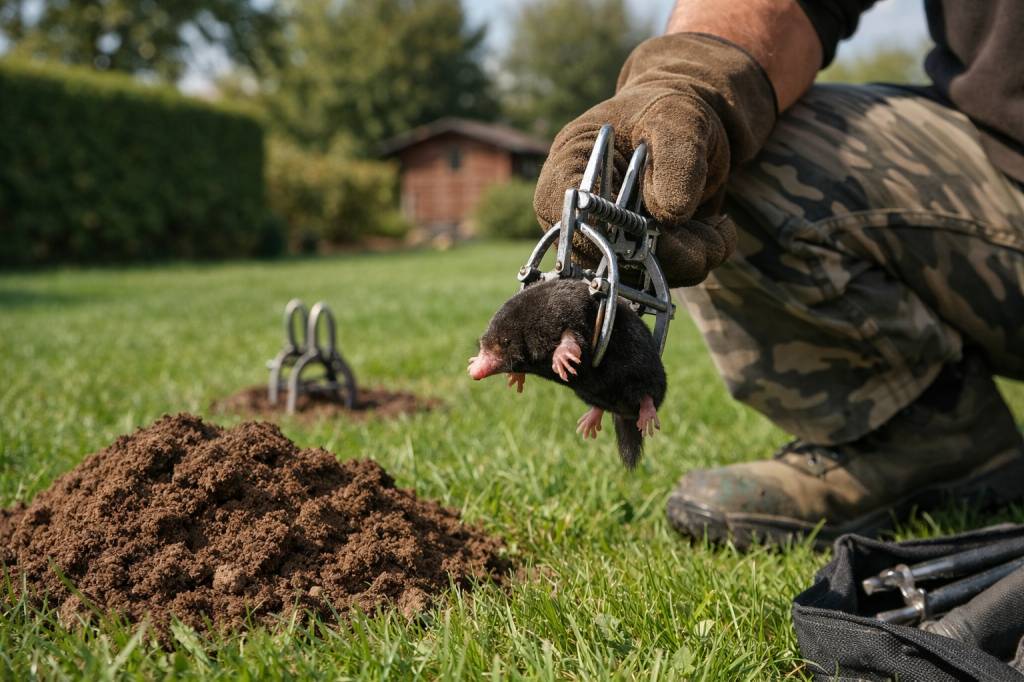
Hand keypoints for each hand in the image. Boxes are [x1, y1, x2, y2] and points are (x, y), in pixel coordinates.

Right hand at [533, 33, 776, 286]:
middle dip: (665, 253)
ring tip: (718, 230)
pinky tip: (714, 233)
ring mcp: (601, 240)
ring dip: (688, 261)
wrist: (689, 130)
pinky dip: (696, 263)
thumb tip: (671, 214)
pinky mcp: (629, 259)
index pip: (565, 212)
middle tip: (712, 235)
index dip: (607, 229)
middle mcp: (576, 212)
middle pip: (601, 256)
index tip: (660, 225)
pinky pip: (658, 279)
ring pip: (635, 276)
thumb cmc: (672, 113)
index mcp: (569, 167)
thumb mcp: (679, 119)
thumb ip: (676, 160)